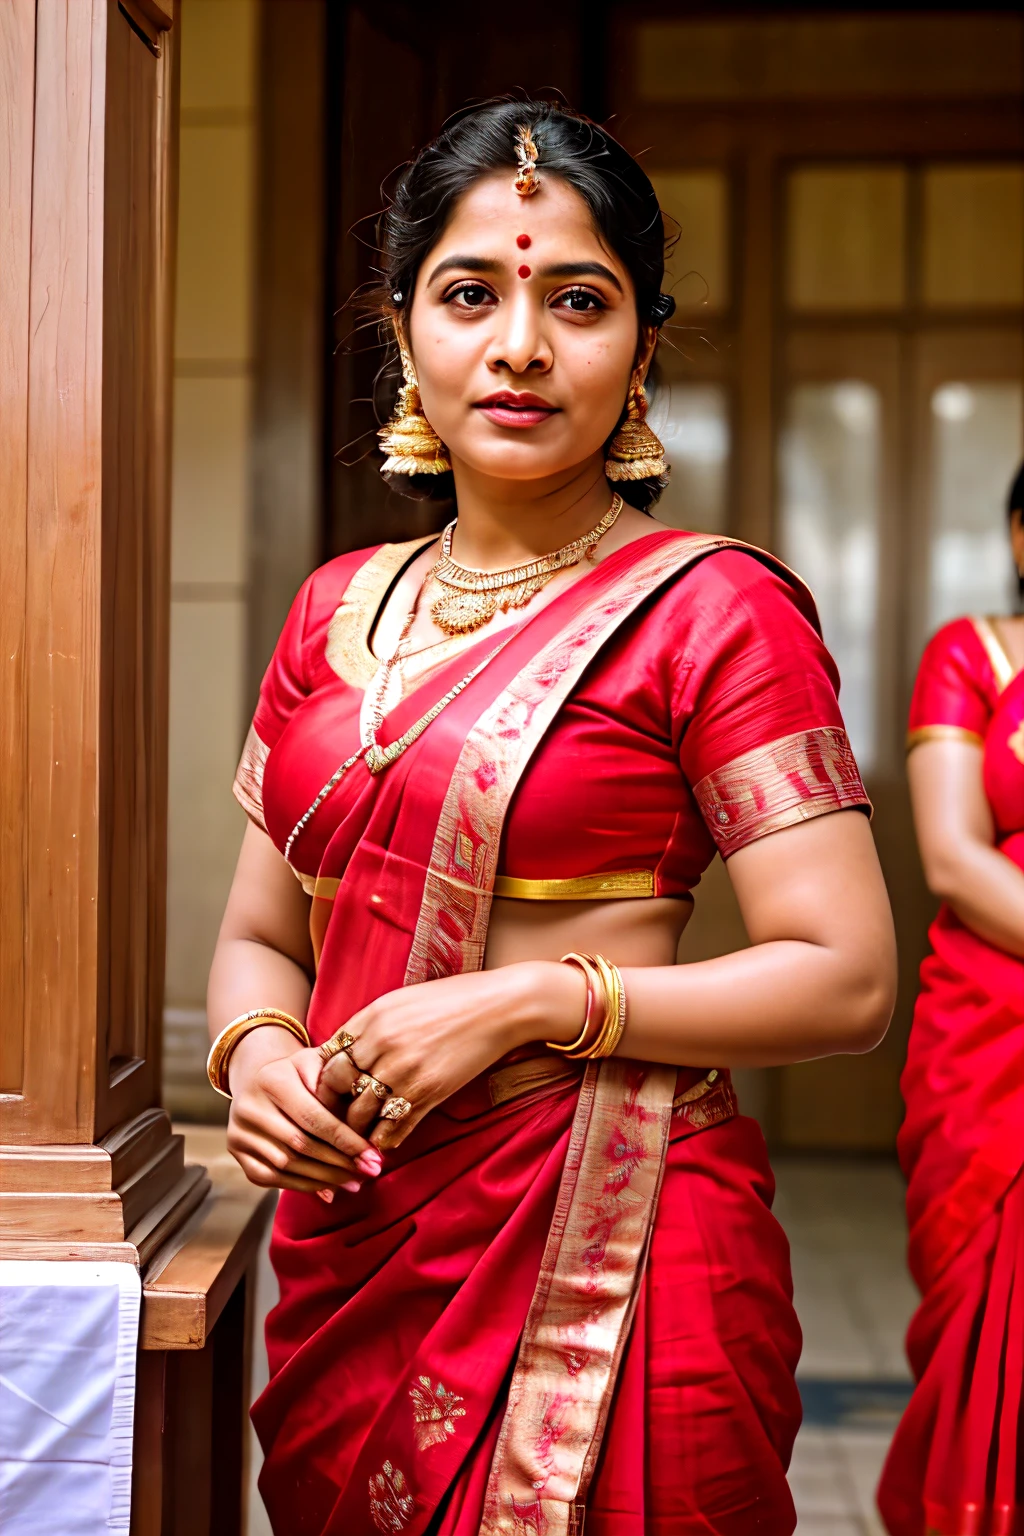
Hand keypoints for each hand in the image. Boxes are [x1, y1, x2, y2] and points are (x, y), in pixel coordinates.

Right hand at [225, 1025, 382, 1200]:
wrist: (259, 1079)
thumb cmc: (300, 1073)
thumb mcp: (317, 1065)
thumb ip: (337, 1089)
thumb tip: (359, 1130)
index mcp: (271, 1079)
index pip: (314, 1117)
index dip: (345, 1140)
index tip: (373, 1156)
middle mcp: (248, 1106)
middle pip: (300, 1144)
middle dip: (339, 1163)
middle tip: (369, 1172)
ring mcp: (239, 1132)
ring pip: (286, 1165)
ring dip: (324, 1178)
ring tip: (354, 1182)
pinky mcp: (236, 1152)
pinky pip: (271, 1178)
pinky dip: (302, 1186)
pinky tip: (328, 1188)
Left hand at [315, 961, 585, 1150]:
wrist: (499, 1007)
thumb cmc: (453, 1000)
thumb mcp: (402, 1001)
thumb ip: (371, 1025)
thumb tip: (345, 1050)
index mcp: (371, 1017)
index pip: (327, 1056)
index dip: (322, 1079)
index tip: (326, 1093)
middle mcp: (381, 1044)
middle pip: (335, 1087)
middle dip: (331, 1108)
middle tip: (332, 1122)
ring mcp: (403, 1070)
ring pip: (360, 1114)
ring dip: (356, 1131)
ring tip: (356, 1141)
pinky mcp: (428, 1092)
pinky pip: (393, 1128)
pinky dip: (385, 1140)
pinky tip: (385, 1143)